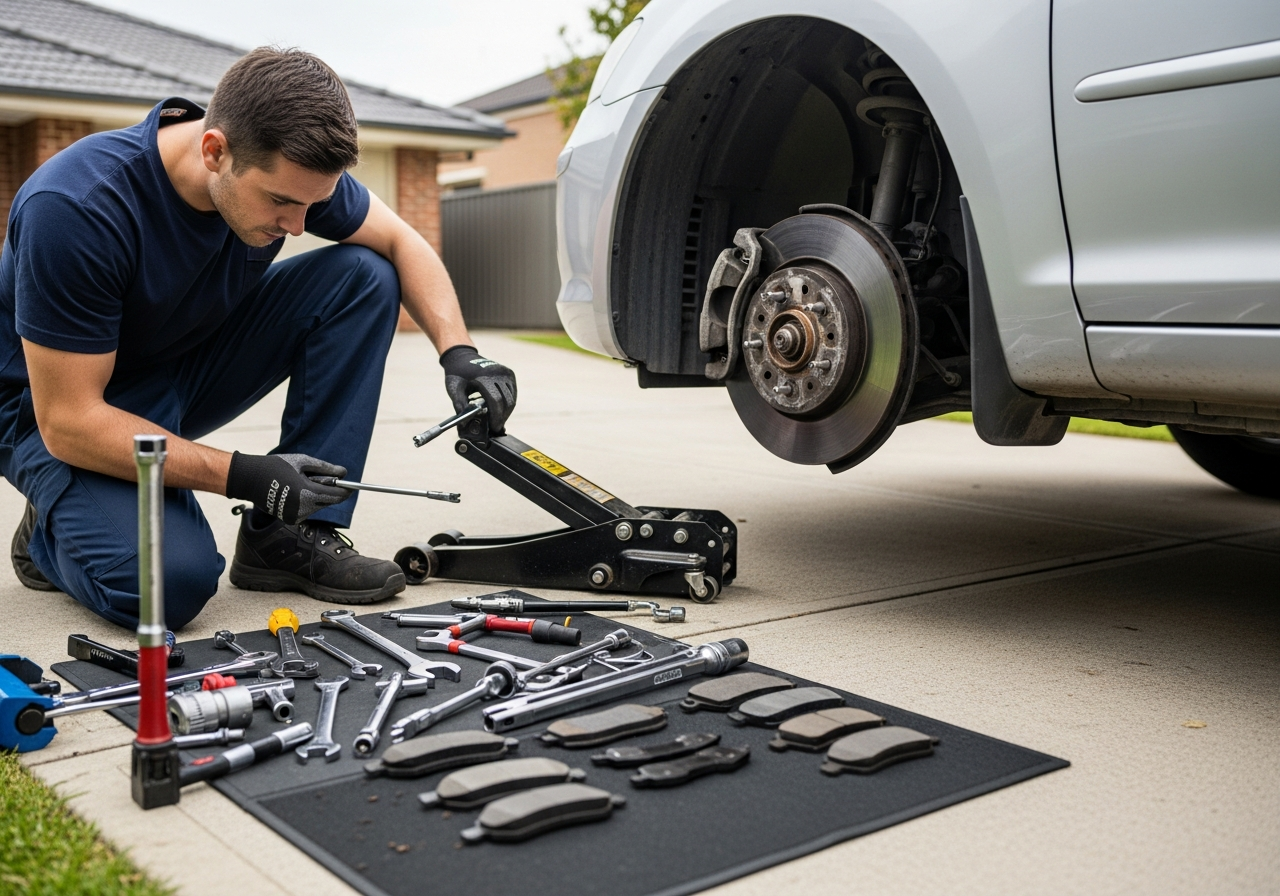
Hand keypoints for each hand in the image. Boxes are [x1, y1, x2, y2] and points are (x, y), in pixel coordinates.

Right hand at [225, 453, 351, 523]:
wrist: (249, 478)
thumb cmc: (276, 466)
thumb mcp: (302, 462)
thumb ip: (325, 468)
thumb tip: (344, 472)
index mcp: (307, 493)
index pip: (336, 496)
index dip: (346, 491)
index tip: (352, 486)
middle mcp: (302, 509)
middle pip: (327, 502)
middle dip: (329, 491)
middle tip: (323, 478)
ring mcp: (295, 516)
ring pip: (317, 507)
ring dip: (317, 496)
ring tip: (302, 482)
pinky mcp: (289, 519)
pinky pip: (306, 510)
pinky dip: (306, 501)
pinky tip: (295, 490)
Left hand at [439, 345, 516, 433]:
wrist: (462, 356)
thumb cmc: (457, 373)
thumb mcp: (454, 389)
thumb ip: (460, 406)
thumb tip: (465, 423)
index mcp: (484, 377)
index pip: (495, 400)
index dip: (496, 416)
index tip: (493, 427)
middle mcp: (498, 373)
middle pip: (507, 401)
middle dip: (502, 417)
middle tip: (496, 427)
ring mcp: (505, 372)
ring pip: (512, 398)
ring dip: (506, 412)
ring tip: (498, 420)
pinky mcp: (509, 373)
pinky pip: (512, 393)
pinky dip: (508, 403)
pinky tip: (500, 409)